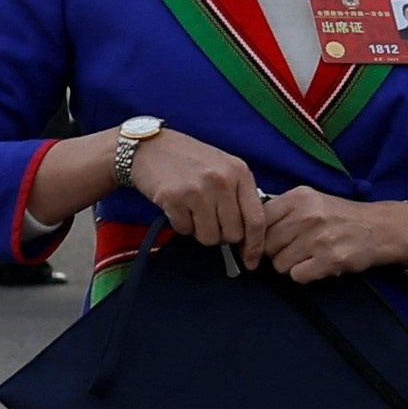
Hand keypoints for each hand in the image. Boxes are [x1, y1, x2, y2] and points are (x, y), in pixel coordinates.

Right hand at [125, 125, 256, 249]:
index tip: (251, 261)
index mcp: (240, 173)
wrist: (150, 147)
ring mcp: (199, 189)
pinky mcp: (174, 198)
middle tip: (210, 221)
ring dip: (200, 231)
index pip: (257, 219)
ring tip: (193, 211)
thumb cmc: (190, 160)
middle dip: (222, 235)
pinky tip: (178, 206)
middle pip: (233, 234)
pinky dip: (181, 224)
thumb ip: (239, 195)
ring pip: (210, 237)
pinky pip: (185, 230)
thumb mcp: (224, 168)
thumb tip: (251, 235)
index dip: (255, 245)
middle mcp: (222, 181)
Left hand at [243, 189, 407, 284]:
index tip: (263, 243)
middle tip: (294, 249)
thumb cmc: (341, 216)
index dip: (257, 236)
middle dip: (275, 251)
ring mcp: (319, 238)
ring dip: (291, 265)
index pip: (258, 221)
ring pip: (279, 263)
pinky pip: (297, 276)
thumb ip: (281, 211)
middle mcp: (307, 215)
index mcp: (299, 197)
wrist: (380, 228)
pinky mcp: (329, 260)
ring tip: (309, 256)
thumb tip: (248, 232)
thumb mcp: (311, 202)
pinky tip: (318, 265)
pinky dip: (305, 274)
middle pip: (266, 245)